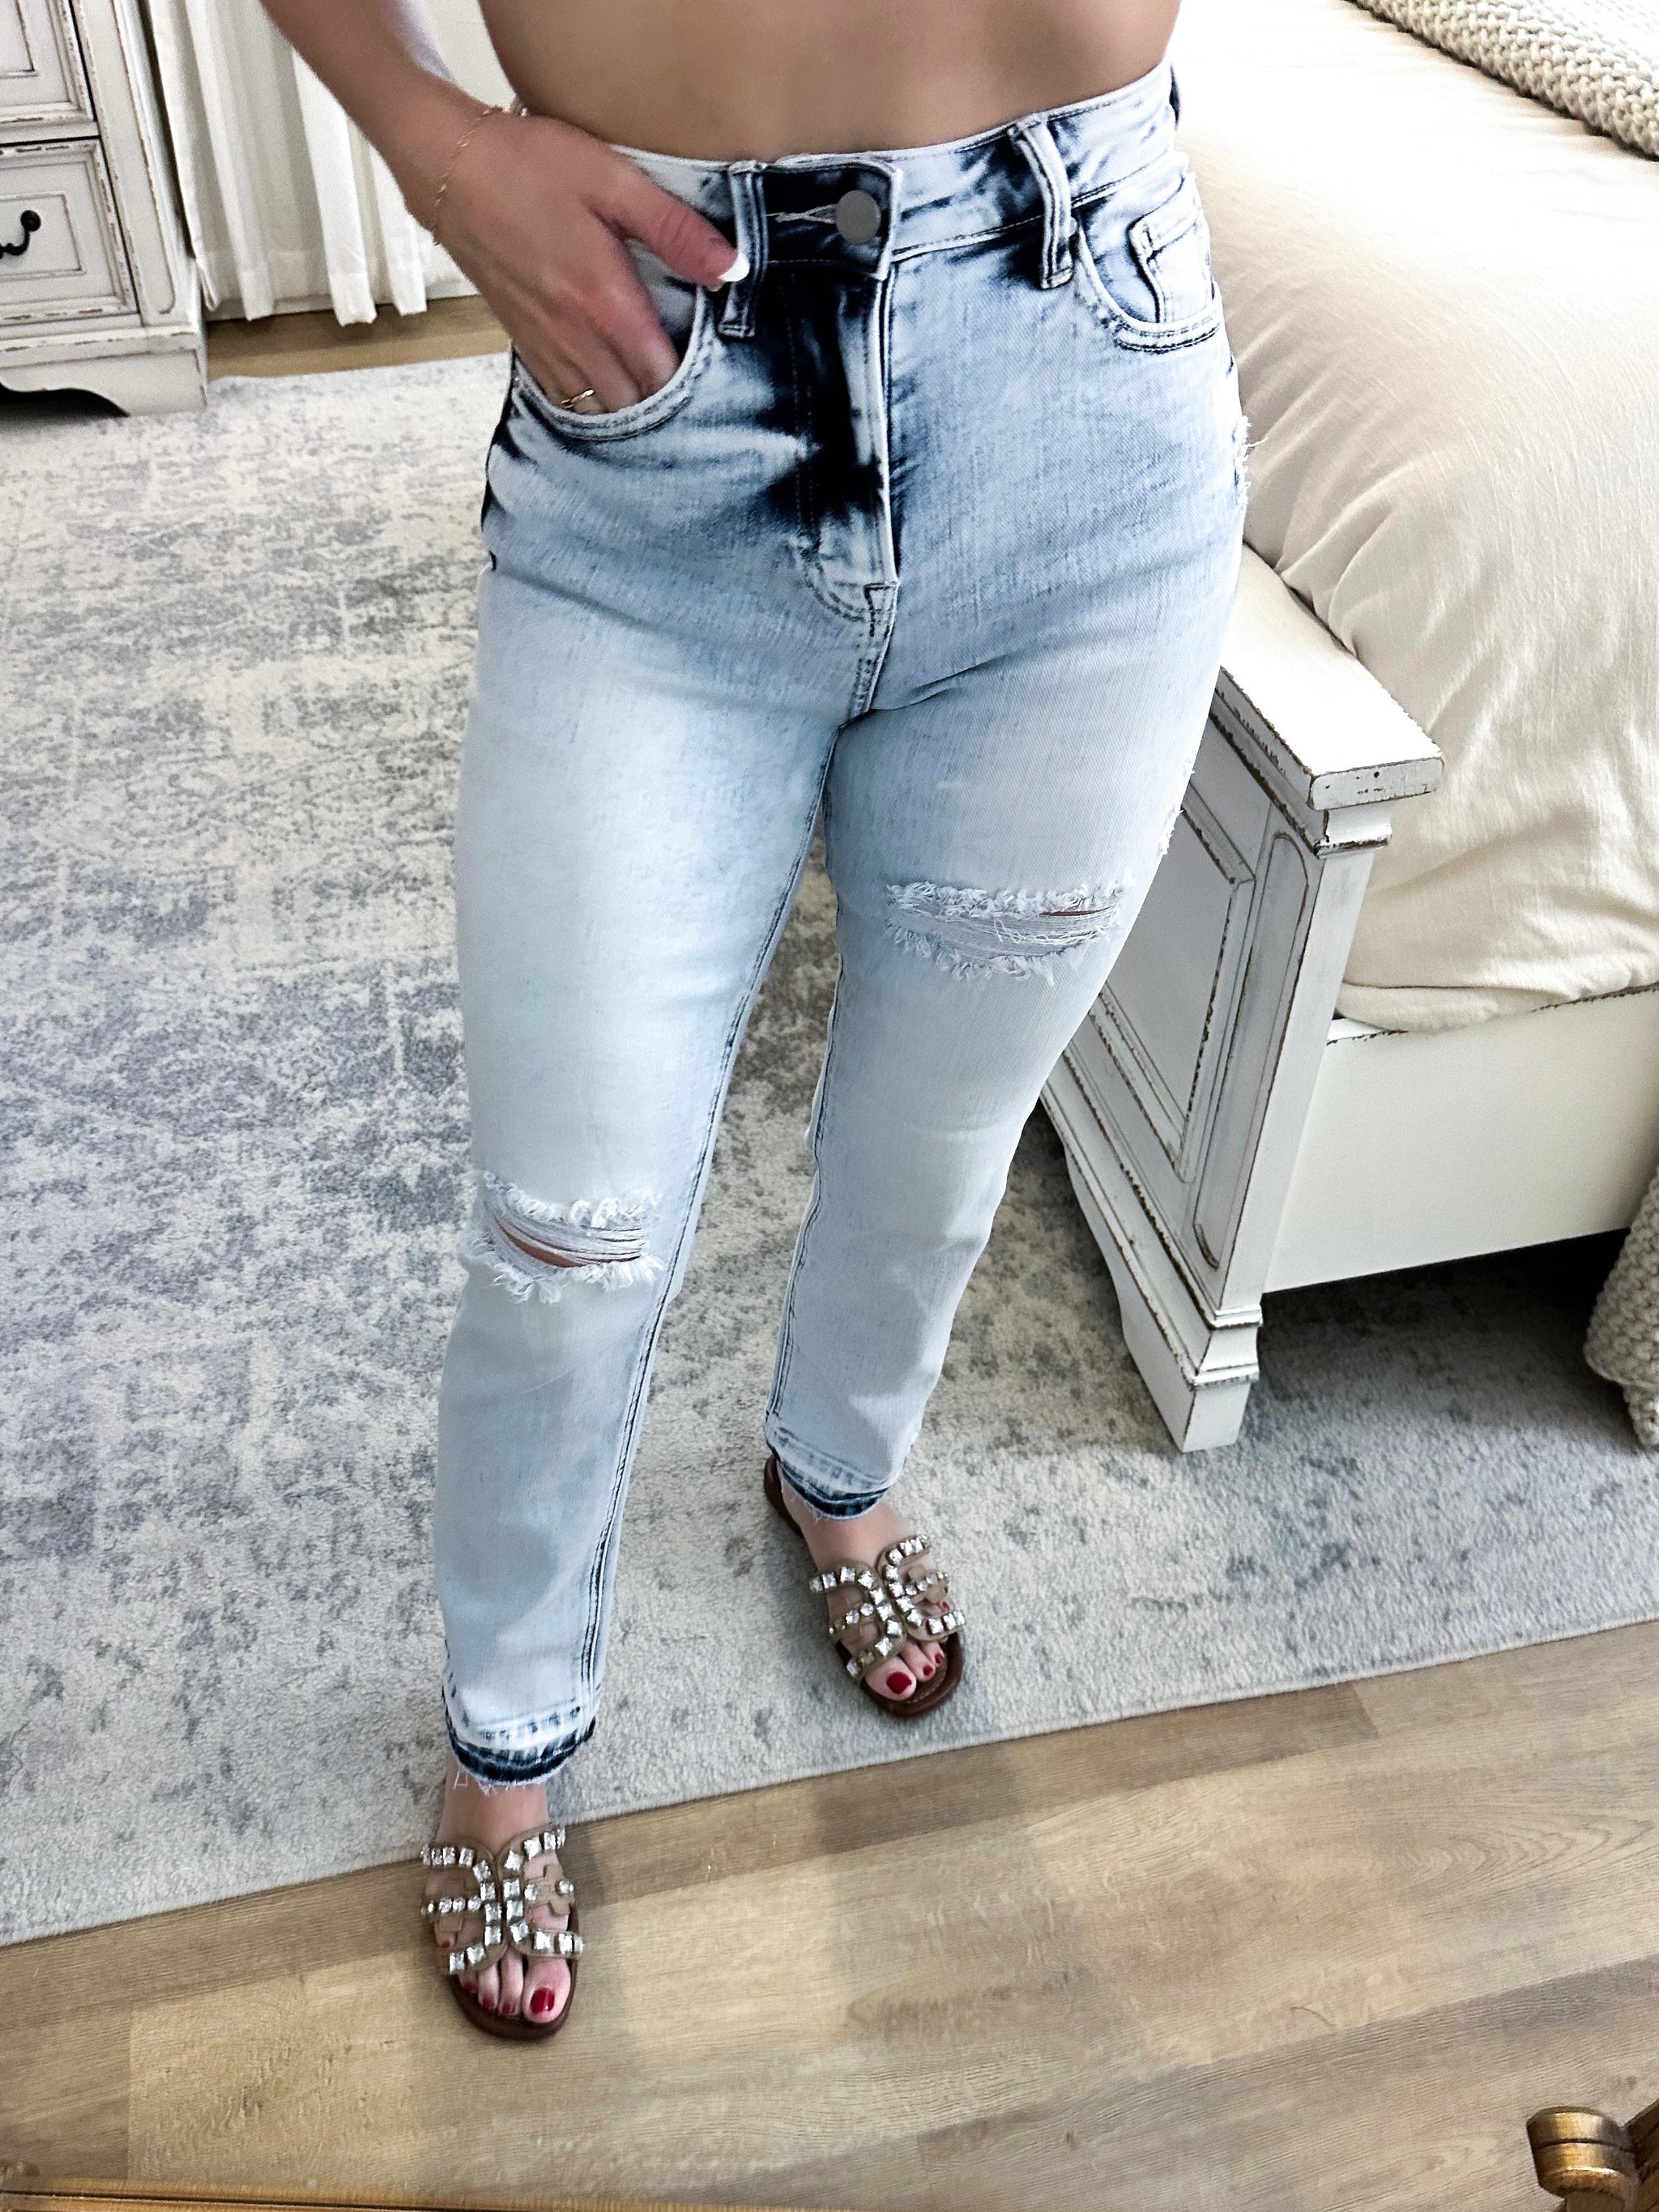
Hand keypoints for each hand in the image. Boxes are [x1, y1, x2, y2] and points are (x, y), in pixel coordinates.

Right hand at [430, 106, 744, 412]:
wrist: (449, 166)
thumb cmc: (532, 165)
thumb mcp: (614, 182)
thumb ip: (675, 230)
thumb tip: (732, 269)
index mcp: (605, 302)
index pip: (661, 374)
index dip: (691, 380)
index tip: (710, 364)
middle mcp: (574, 335)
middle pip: (631, 402)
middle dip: (661, 399)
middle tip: (686, 376)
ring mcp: (542, 342)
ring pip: (596, 407)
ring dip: (626, 403)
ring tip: (648, 383)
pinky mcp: (520, 338)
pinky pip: (562, 392)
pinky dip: (589, 396)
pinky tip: (604, 378)